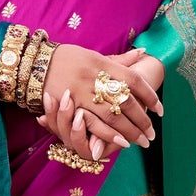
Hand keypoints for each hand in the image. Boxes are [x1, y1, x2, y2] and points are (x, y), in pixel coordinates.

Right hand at [33, 42, 164, 164]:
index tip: (160, 110)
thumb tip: (142, 52)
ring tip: (141, 141)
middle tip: (152, 133)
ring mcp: (82, 92)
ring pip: (113, 115)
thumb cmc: (67, 58)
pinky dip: (109, 134)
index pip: (134, 80)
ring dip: (130, 131)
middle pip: (126, 101)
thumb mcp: (94, 55)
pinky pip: (93, 123)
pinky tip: (121, 142)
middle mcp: (95, 77)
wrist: (35, 62)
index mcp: (104, 63)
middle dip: (142, 119)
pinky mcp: (71, 105)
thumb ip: (119, 60)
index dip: (150, 96)